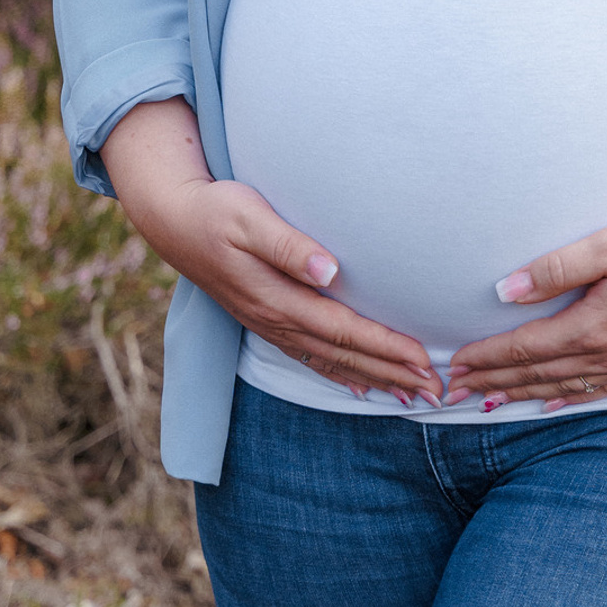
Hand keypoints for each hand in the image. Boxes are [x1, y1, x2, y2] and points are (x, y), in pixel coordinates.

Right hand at [101, 99, 438, 405]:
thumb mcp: (250, 217)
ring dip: (372, 378)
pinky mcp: (264, 319)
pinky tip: (358, 386)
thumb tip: (330, 270)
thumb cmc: (216, 210)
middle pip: (343, 354)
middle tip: (435, 391)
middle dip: (391, 373)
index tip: (423, 362)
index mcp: (277, 298)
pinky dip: (338, 374)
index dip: (385, 348)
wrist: (172, 218)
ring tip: (409, 396)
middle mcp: (274, 319)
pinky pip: (309, 357)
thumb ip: (289, 245)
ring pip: (329, 361)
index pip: (343, 330)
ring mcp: (268, 324)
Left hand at [447, 212, 606, 411]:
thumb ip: (555, 268)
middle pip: (537, 374)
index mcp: (591, 326)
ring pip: (563, 388)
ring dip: (522, 395)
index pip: (525, 348)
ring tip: (489, 403)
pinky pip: (597, 393)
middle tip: (452, 394)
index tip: (455, 366)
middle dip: (492, 382)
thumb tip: (505, 291)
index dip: (487, 357)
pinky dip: (566, 400)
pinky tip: (551, 405)